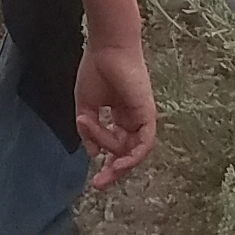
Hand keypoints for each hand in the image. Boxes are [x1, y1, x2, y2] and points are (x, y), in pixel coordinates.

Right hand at [74, 41, 157, 188]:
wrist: (106, 49)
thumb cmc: (95, 70)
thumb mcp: (85, 107)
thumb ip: (89, 132)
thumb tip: (93, 154)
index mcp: (120, 116)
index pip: (117, 146)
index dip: (106, 163)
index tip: (93, 179)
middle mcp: (133, 119)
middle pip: (128, 153)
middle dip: (114, 171)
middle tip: (99, 185)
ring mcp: (142, 117)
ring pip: (132, 150)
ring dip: (118, 162)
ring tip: (105, 172)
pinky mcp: (148, 113)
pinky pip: (144, 142)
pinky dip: (133, 155)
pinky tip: (118, 163)